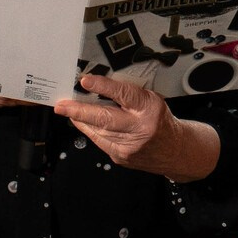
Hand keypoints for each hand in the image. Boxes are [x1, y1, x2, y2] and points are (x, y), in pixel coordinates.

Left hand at [54, 74, 219, 181]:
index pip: (124, 95)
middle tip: (62, 104)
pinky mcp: (121, 156)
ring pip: (98, 131)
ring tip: (66, 109)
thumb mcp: (151, 99)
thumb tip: (98, 87)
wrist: (175, 150)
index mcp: (150, 108)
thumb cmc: (160, 120)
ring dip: (80, 119)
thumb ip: (127, 94)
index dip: (103, 87)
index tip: (86, 81)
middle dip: (80, 110)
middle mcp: (140, 128)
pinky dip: (88, 129)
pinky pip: (99, 141)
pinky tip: (81, 121)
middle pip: (105, 118)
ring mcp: (129, 146)